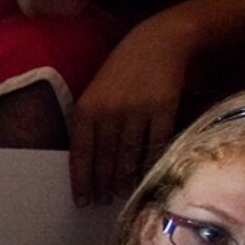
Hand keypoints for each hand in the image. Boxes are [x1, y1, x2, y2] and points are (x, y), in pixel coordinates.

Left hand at [71, 16, 193, 202]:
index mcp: (86, 109)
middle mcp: (109, 112)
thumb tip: (87, 162)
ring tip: (121, 193)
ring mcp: (137, 110)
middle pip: (105, 158)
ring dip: (124, 178)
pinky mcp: (163, 108)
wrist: (156, 43)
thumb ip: (89, 124)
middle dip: (103, 184)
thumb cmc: (120, 72)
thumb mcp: (94, 94)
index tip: (82, 201)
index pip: (81, 154)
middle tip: (103, 201)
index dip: (82, 180)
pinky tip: (144, 175)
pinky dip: (149, 162)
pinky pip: (155, 143)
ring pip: (129, 155)